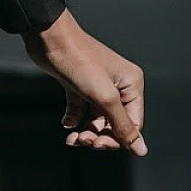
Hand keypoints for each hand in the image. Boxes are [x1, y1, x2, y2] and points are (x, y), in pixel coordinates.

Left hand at [22, 10, 146, 155]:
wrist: (50, 39)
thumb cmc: (80, 61)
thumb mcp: (105, 97)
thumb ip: (123, 126)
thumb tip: (141, 150)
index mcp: (131, 84)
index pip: (132, 123)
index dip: (117, 138)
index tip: (99, 145)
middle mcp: (117, 85)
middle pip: (114, 124)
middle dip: (99, 135)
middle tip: (84, 140)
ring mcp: (97, 85)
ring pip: (96, 120)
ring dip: (86, 132)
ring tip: (74, 138)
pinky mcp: (79, 86)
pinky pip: (81, 111)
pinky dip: (74, 120)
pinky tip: (67, 123)